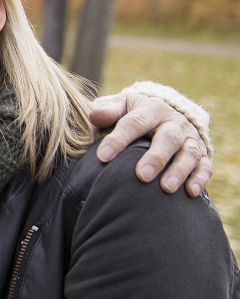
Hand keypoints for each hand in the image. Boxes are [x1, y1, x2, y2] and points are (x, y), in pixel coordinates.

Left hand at [90, 92, 211, 196]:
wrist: (167, 112)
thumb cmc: (135, 113)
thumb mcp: (122, 106)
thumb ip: (108, 111)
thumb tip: (94, 116)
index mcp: (151, 109)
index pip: (134, 123)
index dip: (118, 139)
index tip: (103, 157)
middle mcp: (174, 123)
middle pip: (168, 138)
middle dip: (156, 157)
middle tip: (142, 176)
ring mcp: (190, 138)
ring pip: (189, 153)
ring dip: (179, 171)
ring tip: (166, 188)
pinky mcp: (202, 153)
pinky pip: (205, 165)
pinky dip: (199, 178)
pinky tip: (190, 192)